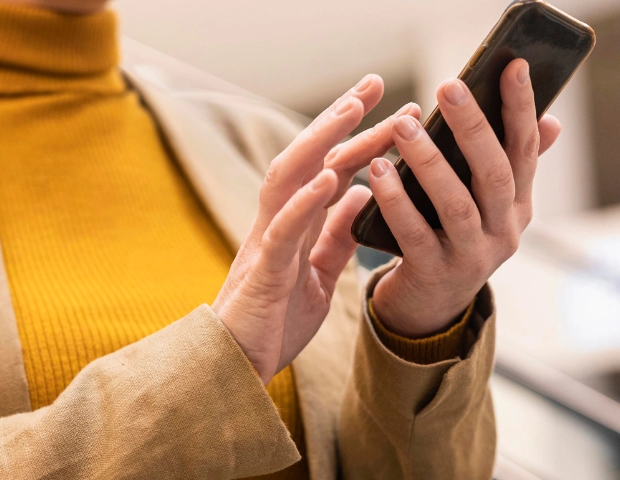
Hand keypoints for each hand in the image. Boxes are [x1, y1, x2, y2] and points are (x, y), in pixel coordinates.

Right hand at [213, 75, 419, 382]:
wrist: (237, 367)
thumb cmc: (274, 323)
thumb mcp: (319, 274)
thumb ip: (334, 235)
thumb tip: (357, 195)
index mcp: (294, 225)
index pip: (326, 167)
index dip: (355, 133)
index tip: (389, 103)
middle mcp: (276, 224)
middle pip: (307, 159)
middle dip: (340, 119)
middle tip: (374, 82)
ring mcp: (266, 244)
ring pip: (288, 180)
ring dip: (318, 143)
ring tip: (350, 111)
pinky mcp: (263, 273)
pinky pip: (282, 231)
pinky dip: (304, 201)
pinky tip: (329, 177)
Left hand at [368, 59, 562, 336]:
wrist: (425, 309)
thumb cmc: (448, 240)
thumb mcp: (485, 207)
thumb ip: (508, 167)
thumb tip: (550, 121)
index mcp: (516, 207)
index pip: (524, 150)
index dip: (520, 108)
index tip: (511, 66)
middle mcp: (503, 232)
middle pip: (494, 173)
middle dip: (474, 127)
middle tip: (448, 86)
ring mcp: (470, 256)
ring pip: (456, 203)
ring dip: (429, 161)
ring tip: (403, 126)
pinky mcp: (433, 274)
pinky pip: (414, 233)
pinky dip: (396, 201)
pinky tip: (377, 172)